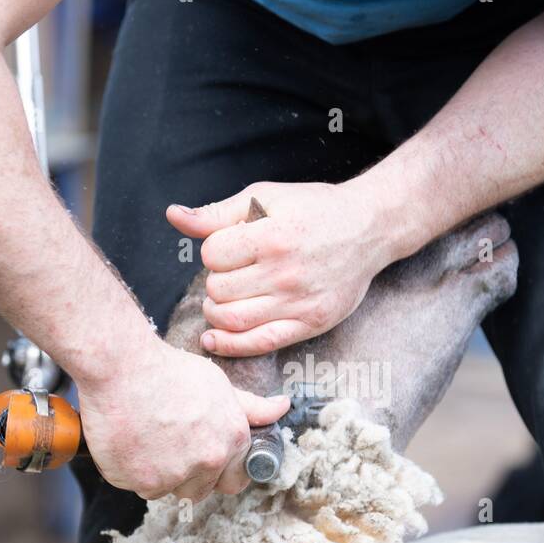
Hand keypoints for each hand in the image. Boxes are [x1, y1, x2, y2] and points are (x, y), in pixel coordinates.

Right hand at [75, 338, 289, 500]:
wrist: (122, 367)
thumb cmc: (169, 371)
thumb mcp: (219, 385)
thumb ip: (251, 407)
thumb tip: (282, 407)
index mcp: (231, 441)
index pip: (234, 480)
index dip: (219, 472)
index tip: (203, 460)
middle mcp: (208, 462)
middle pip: (199, 490)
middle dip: (187, 475)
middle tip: (169, 446)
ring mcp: (173, 475)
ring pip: (166, 489)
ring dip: (158, 473)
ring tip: (147, 439)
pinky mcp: (140, 481)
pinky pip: (137, 486)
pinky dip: (131, 471)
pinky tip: (129, 442)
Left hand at [166, 180, 410, 356]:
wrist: (369, 228)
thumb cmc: (316, 208)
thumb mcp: (266, 197)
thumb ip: (218, 212)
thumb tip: (173, 216)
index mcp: (273, 236)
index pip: (212, 255)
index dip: (214, 250)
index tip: (229, 246)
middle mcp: (285, 273)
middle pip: (218, 289)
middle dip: (215, 280)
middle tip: (232, 272)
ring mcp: (299, 302)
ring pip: (232, 319)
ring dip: (216, 311)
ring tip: (221, 299)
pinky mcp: (310, 323)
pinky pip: (260, 343)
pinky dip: (229, 345)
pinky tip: (214, 339)